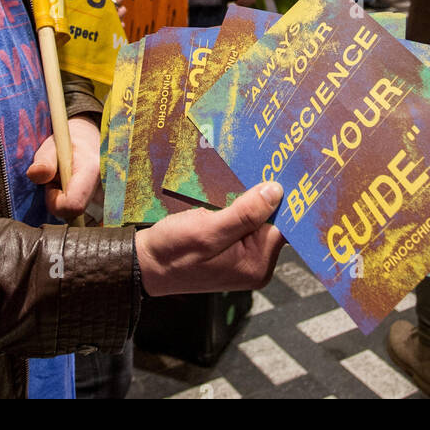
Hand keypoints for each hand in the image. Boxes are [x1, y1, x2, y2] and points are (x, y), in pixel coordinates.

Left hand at [27, 116, 99, 220]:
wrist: (89, 137)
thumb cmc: (68, 142)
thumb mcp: (52, 146)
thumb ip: (43, 162)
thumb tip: (35, 174)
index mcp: (92, 170)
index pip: (72, 206)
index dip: (55, 200)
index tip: (52, 184)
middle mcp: (104, 184)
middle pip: (75, 212)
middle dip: (60, 199)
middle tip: (59, 179)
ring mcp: (107, 192)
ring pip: (78, 212)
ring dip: (67, 199)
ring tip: (67, 180)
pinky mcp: (105, 197)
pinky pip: (83, 209)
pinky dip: (74, 200)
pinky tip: (74, 185)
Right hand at [136, 181, 284, 295]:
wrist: (146, 264)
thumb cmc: (173, 251)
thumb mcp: (208, 230)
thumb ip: (245, 214)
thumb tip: (277, 191)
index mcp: (257, 264)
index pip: (283, 225)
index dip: (282, 198)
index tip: (281, 170)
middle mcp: (256, 263)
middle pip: (271, 220)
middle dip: (261, 196)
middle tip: (257, 165)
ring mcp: (244, 257)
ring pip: (256, 218)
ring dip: (246, 198)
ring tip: (240, 174)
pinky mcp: (232, 248)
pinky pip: (242, 222)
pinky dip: (236, 205)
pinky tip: (227, 191)